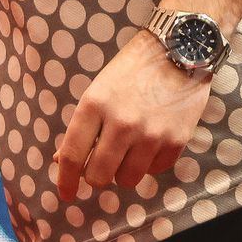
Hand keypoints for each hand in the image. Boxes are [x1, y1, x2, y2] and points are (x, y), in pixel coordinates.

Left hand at [52, 28, 213, 200]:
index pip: (72, 154)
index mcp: (95, 105)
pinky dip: (149, 163)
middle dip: (96, 176)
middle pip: (98, 176)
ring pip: (127, 179)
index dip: (65, 180)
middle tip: (101, 166)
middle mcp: (122, 122)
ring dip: (124, 171)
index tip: (66, 193)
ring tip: (129, 151)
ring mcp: (151, 134)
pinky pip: (155, 171)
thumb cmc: (133, 68)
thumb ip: (83, 127)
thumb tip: (62, 160)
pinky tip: (151, 142)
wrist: (179, 49)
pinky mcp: (176, 140)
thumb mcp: (99, 90)